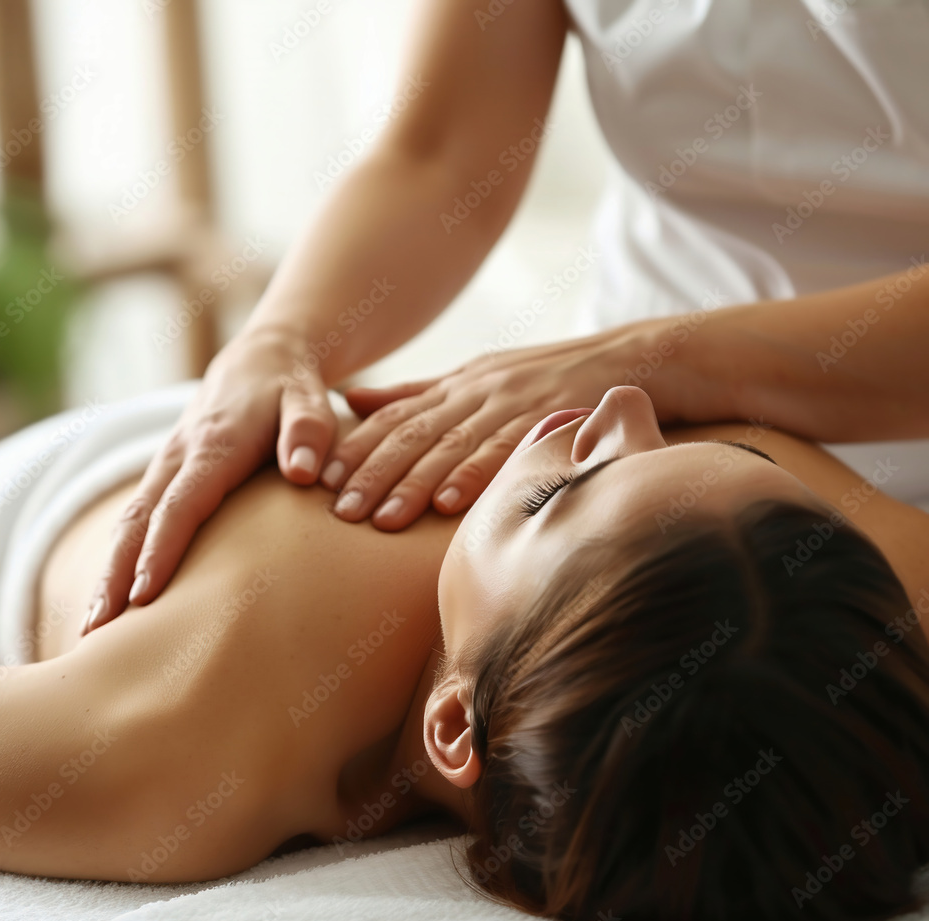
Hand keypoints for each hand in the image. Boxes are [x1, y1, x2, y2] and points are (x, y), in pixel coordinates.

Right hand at [81, 333, 336, 634]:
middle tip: (97, 631)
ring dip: (108, 573)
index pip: (180, 505)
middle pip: (138, 521)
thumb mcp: (310, 399)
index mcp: (214, 446)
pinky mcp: (166, 475)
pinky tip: (115, 596)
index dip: (161, 550)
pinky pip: (136, 519)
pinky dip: (120, 557)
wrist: (261, 360)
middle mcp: (179, 457)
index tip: (143, 595)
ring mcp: (167, 466)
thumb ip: (309, 432)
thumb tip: (303, 473)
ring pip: (128, 523)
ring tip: (93, 629)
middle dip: (115, 575)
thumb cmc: (291, 389)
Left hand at [320, 325, 673, 529]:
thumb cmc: (555, 375)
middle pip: (415, 432)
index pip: (397, 415)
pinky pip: (510, 450)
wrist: (642, 355)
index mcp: (460, 383)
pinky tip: (451, 504)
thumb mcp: (480, 376)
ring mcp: (516, 402)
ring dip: (414, 483)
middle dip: (374, 472)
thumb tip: (350, 400)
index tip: (323, 480)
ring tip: (381, 521)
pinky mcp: (554, 417)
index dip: (358, 447)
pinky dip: (478, 476)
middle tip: (340, 512)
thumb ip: (417, 391)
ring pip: (454, 445)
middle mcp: (480, 390)